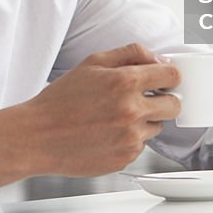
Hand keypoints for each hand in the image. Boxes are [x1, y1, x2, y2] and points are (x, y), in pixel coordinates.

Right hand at [0, 43, 180, 187]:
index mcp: (125, 82)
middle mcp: (132, 111)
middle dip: (163, 100)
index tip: (164, 79)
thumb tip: (160, 59)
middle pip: (174, 105)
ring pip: (157, 127)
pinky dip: (129, 139)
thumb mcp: (93, 63)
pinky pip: (140, 146)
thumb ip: (130, 54)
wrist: (38, 136)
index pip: (172, 76)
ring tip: (115, 117)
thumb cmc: (62, 99)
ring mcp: (130, 138)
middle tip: (143, 99)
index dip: (170, 76)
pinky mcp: (124, 158)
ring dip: (144, 121)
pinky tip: (107, 133)